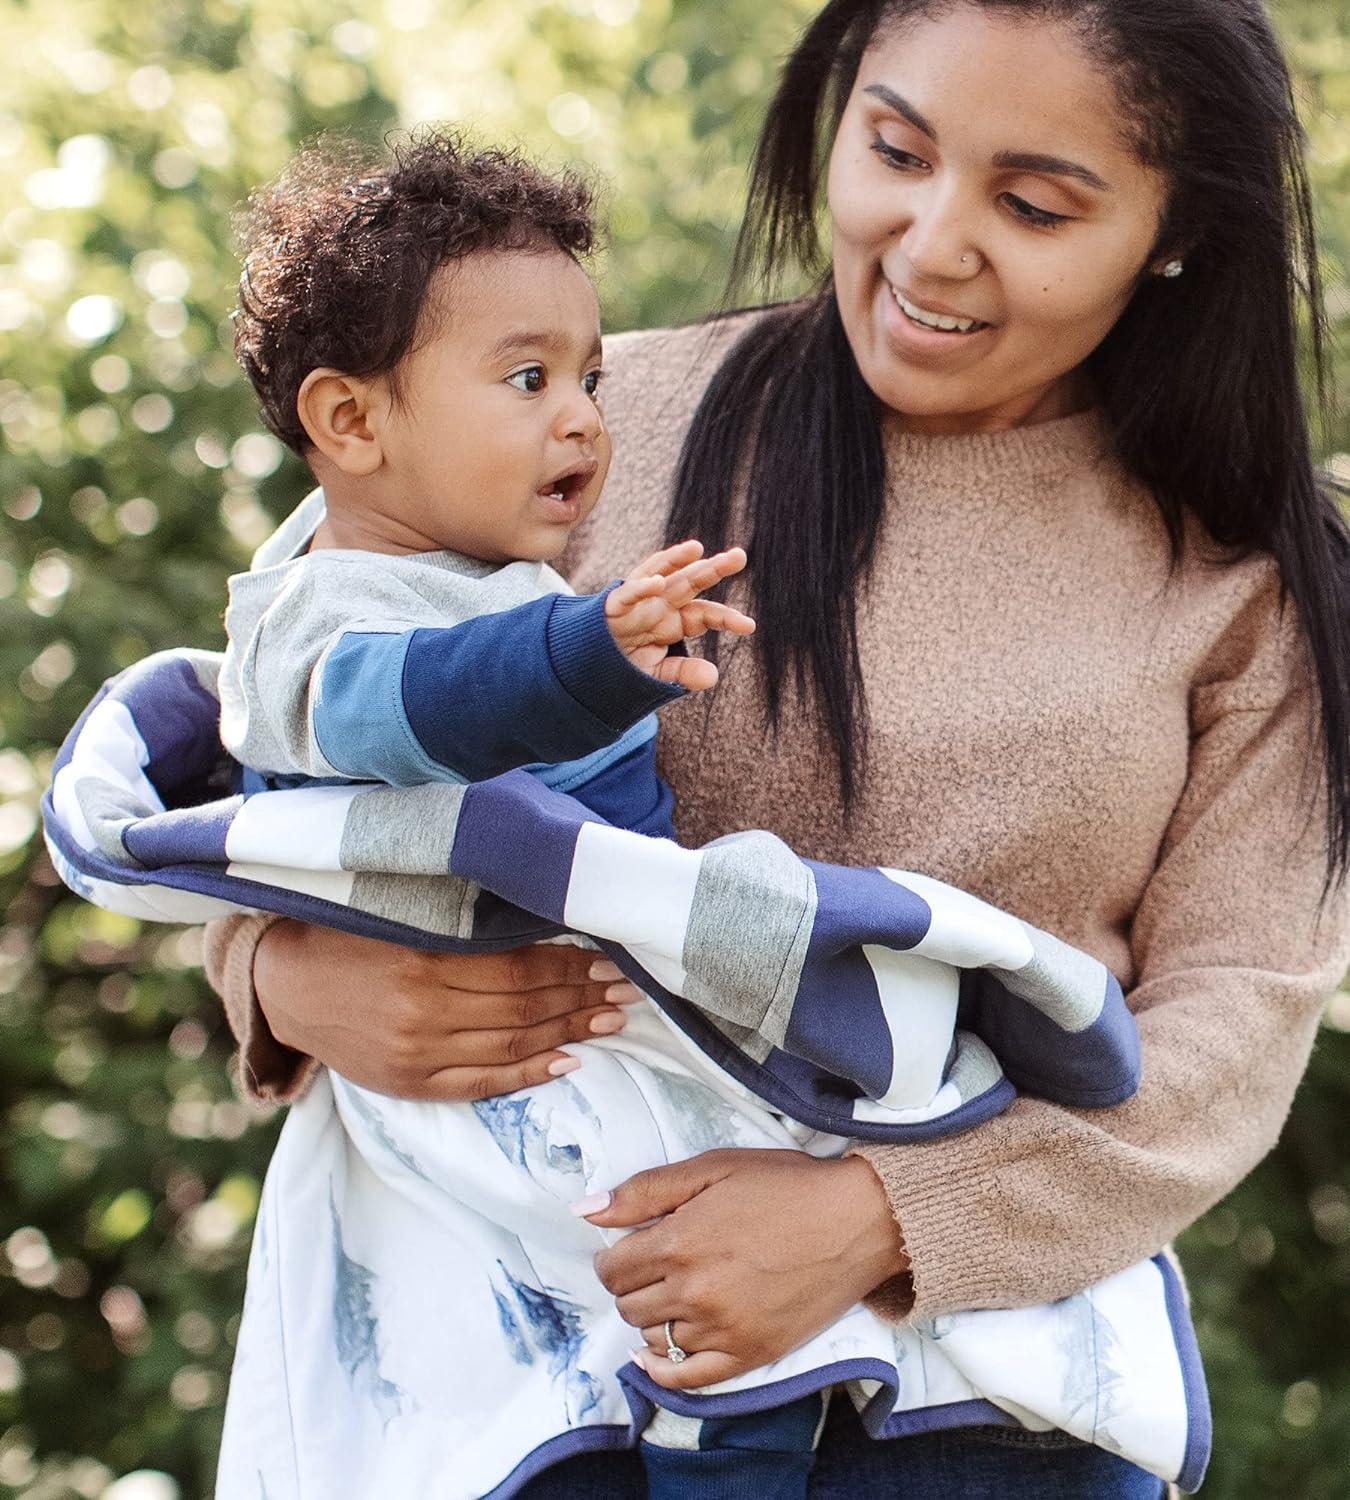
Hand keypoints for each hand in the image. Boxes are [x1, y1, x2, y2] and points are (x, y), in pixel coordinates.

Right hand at [253, 922, 641, 1100]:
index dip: (570, 966)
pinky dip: (528, 1074)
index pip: (519, 969)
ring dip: (569, 1032)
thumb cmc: (352, 936)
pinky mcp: (410, 1083)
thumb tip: (541, 917)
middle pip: (524, 1009)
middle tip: (627, 988)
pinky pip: (481, 1083)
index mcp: (425, 961)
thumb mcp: (403, 916)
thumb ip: (465, 922)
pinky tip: (567, 1061)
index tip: (610, 957)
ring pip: (512, 1045)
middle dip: (582, 998)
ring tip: (611, 1019)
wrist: (286, 985)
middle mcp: (424, 1012)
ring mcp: (418, 1054)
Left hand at [580, 1150, 909, 1388]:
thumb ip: (644, 1191)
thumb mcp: (712, 1168)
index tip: (629, 1246)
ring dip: (650, 1317)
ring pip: (653, 1339)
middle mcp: (694, 1292)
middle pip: (628, 1305)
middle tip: (653, 1264)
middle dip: (631, 1284)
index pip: (612, 1269)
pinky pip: (688, 1379)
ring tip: (669, 1293)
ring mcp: (722, 1329)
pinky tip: (653, 1355)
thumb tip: (584, 1209)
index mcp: (680, 1242)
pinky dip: (662, 1370)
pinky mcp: (750, 1355)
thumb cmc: (785, 1186)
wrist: (856, 1221)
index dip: (613, 1256)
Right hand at [604, 540, 754, 690]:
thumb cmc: (626, 663)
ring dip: (677, 559)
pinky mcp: (613, 605)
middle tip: (740, 556)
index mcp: (676, 621)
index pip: (706, 614)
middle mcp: (661, 605)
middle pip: (691, 582)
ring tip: (697, 549)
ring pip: (661, 574)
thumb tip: (712, 677)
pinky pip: (628, 593)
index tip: (749, 626)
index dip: (727, 618)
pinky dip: (641, 587)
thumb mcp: (657, 673)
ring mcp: (639, 601)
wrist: (591, 663)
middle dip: (714, 569)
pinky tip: (658, 583)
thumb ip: (682, 673)